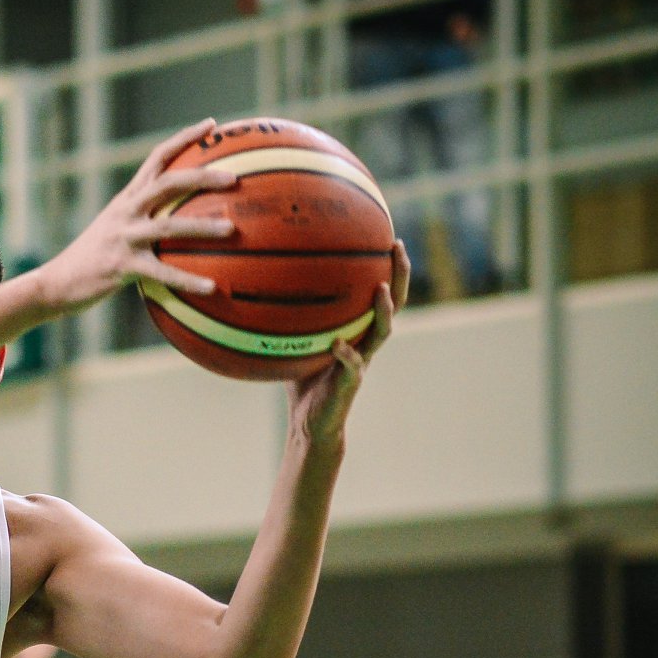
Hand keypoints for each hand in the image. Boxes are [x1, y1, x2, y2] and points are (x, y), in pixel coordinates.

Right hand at [31, 118, 235, 308]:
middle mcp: (126, 211)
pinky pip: (162, 273)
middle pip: (168, 183)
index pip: (157, 157)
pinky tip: (212, 287)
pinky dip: (188, 280)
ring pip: (169, 227)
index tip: (212, 125)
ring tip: (233, 230)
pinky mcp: (122, 266)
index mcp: (127, 198)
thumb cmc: (91, 260)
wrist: (55, 283)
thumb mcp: (114, 230)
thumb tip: (181, 223)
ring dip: (203, 227)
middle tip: (235, 177)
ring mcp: (123, 237)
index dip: (185, 138)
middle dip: (203, 176)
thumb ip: (142, 220)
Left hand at [286, 240, 408, 445]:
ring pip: (383, 332)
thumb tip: (258, 288)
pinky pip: (352, 366)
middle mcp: (365, 342)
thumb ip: (287, 319)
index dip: (388, 266)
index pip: (379, 292)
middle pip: (394, 303)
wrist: (310, 422)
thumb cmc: (302, 381)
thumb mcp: (294, 342)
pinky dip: (346, 354)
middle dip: (400, 274)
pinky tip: (336, 344)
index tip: (387, 236)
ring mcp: (361, 362)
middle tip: (396, 246)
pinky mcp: (350, 383)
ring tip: (381, 288)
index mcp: (357, 330)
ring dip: (383, 310)